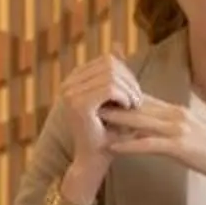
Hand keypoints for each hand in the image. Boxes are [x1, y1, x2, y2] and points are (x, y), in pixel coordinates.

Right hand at [55, 52, 144, 172]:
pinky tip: (130, 108)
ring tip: (135, 105)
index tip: (134, 93)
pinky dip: (125, 97)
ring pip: (111, 76)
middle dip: (129, 81)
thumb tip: (118, 45)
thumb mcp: (115, 97)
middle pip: (110, 64)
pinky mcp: (78, 105)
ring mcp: (70, 94)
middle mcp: (68, 83)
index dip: (126, 73)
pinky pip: (109, 89)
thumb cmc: (108, 130)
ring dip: (129, 90)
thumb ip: (115, 72)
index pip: (108, 60)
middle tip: (137, 100)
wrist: (95, 159)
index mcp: (74, 79)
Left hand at [100, 96, 205, 188]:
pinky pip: (148, 145)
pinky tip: (113, 147)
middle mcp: (177, 115)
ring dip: (117, 120)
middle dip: (115, 102)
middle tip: (91, 98)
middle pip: (139, 106)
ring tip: (95, 117)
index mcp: (178, 111)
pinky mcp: (180, 147)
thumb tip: (151, 126)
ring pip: (141, 122)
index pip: (146, 98)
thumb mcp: (191, 131)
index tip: (102, 91)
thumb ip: (171, 126)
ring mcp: (179, 130)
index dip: (123, 95)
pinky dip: (129, 146)